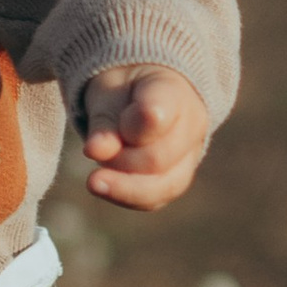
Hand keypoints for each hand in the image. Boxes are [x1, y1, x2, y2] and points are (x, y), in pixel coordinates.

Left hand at [78, 64, 208, 211]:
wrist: (141, 90)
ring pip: (164, 186)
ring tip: (94, 180)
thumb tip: (95, 152)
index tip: (112, 130)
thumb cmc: (123, 88)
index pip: (159, 112)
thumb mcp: (107, 92)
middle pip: (157, 158)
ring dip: (124, 186)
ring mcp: (191, 154)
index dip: (134, 126)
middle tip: (94, 148)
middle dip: (120, 160)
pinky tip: (105, 188)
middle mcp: (192, 124)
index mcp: (173, 90)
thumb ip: (104, 122)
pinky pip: (157, 197)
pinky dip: (127, 195)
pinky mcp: (180, 177)